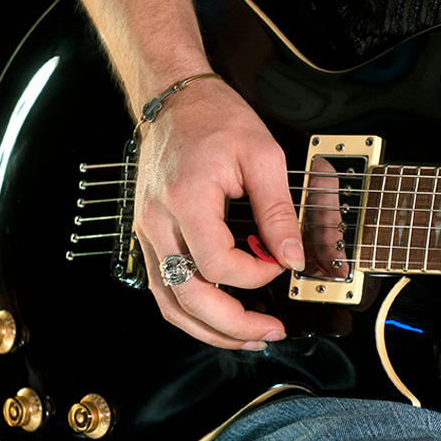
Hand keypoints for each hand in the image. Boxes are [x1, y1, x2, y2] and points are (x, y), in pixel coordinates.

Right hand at [134, 79, 304, 349]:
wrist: (175, 100)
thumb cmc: (214, 119)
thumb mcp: (261, 155)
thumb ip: (279, 210)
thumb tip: (292, 257)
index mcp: (186, 199)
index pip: (219, 264)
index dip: (257, 275)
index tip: (280, 264)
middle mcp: (158, 222)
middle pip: (189, 296)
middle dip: (233, 325)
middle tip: (269, 332)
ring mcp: (148, 232)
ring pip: (170, 302)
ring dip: (208, 329)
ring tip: (245, 339)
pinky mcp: (149, 235)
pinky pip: (163, 287)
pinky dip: (190, 311)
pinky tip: (216, 317)